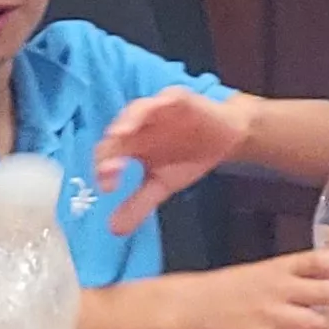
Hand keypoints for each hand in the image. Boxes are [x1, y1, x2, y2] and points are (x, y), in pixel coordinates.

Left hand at [91, 88, 254, 235]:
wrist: (225, 139)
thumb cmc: (189, 157)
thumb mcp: (162, 185)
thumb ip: (139, 205)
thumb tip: (114, 229)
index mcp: (130, 146)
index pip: (107, 155)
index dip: (103, 170)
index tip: (107, 188)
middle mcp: (138, 126)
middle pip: (117, 133)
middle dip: (110, 150)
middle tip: (109, 169)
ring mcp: (156, 110)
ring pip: (136, 111)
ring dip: (127, 121)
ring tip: (121, 134)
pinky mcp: (177, 99)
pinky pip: (165, 99)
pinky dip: (158, 104)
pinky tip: (153, 112)